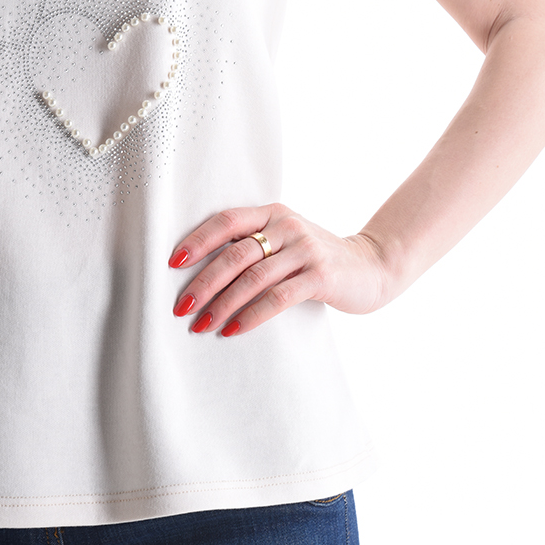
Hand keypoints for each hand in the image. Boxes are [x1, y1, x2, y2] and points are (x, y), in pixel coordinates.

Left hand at [169, 202, 388, 336]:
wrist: (372, 266)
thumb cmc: (316, 258)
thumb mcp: (286, 241)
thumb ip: (254, 245)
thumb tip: (201, 270)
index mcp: (272, 213)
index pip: (226, 221)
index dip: (198, 241)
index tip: (173, 264)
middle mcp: (287, 226)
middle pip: (234, 254)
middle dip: (203, 282)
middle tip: (181, 306)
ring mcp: (305, 250)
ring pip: (252, 278)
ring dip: (222, 304)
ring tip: (201, 324)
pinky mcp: (320, 276)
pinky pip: (278, 298)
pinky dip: (252, 315)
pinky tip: (233, 330)